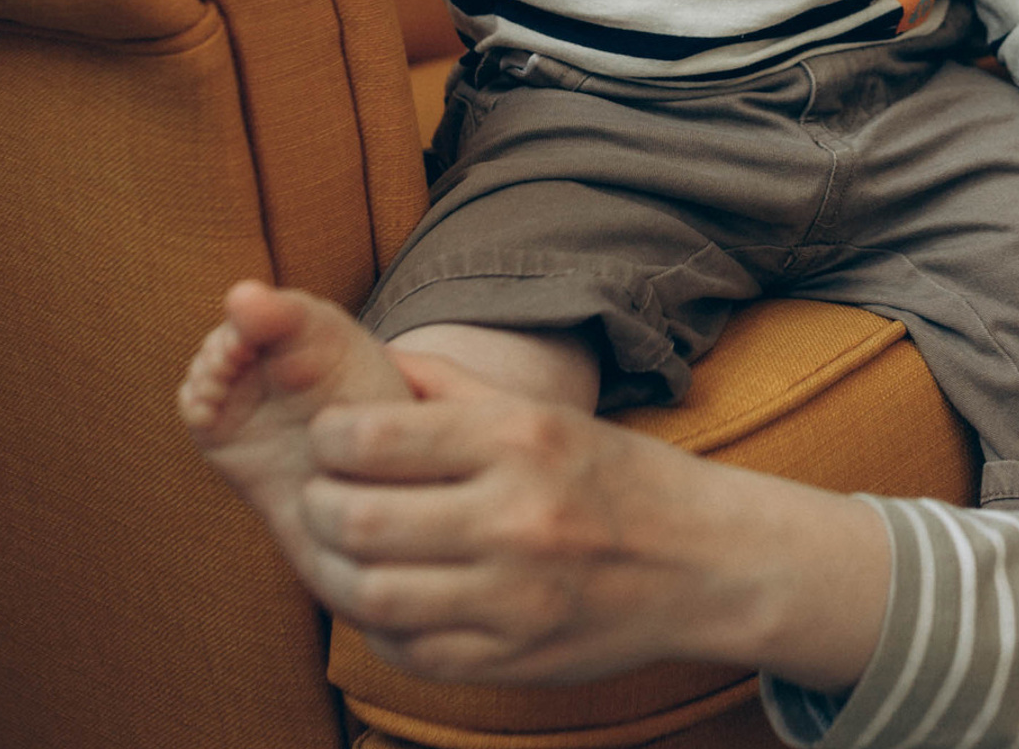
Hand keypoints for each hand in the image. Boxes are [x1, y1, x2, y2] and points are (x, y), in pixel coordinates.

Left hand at [298, 351, 889, 689]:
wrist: (702, 561)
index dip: (329, 440)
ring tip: (341, 550)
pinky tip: (388, 595)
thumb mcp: (547, 415)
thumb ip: (455, 387)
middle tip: (320, 498)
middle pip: (358, 520)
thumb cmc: (615, 476)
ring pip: (370, 594)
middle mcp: (516, 516)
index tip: (329, 441)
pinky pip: (407, 650)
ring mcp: (513, 597)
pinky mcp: (510, 658)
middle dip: (317, 508)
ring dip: (335, 572)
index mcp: (521, 440)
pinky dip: (379, 624)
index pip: (376, 438)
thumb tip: (374, 360)